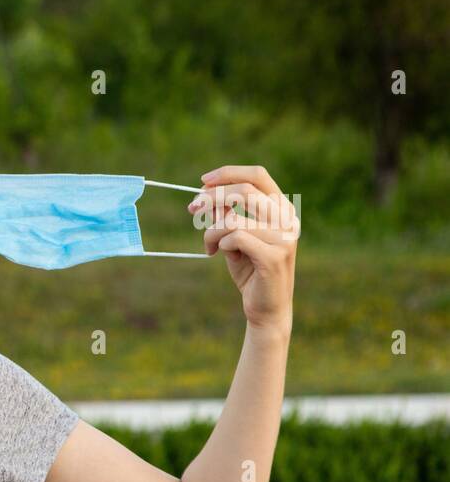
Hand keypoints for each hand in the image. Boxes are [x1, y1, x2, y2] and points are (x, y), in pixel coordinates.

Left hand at [187, 164, 296, 336]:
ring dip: (210, 231)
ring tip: (208, 245)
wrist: (267, 307)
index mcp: (282, 208)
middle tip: (193, 210)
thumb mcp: (235, 237)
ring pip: (233, 219)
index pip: (258, 175)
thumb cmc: (250, 270)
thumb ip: (226, 215)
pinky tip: (217, 254)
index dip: (228, 173)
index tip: (203, 181)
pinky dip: (219, 244)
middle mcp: (288, 219)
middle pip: (244, 190)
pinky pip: (235, 238)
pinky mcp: (273, 257)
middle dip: (211, 198)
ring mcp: (284, 238)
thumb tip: (205, 195)